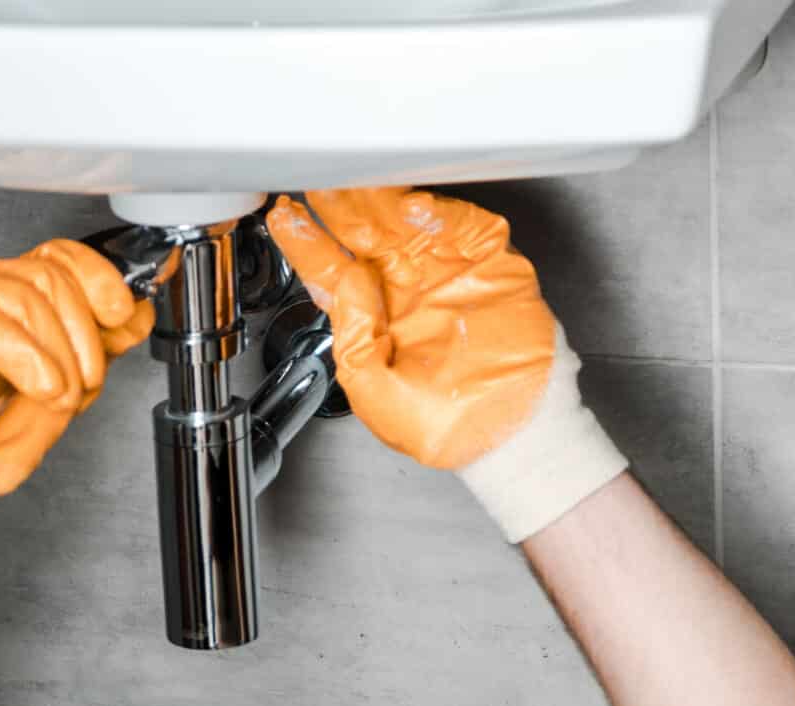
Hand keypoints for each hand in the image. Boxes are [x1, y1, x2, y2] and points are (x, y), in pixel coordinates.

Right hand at [0, 238, 155, 495]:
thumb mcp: (71, 391)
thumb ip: (103, 349)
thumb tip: (137, 312)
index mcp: (23, 299)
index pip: (61, 256)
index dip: (98, 277)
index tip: (123, 311)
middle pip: (49, 274)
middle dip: (82, 334)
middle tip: (86, 381)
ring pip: (24, 294)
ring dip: (55, 352)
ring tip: (57, 394)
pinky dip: (23, 355)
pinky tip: (39, 384)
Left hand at [264, 188, 626, 541]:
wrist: (510, 433)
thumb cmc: (445, 425)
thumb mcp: (376, 397)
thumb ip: (353, 343)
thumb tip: (344, 285)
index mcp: (374, 318)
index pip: (331, 271)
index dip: (307, 243)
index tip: (284, 219)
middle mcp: (406, 288)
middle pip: (365, 235)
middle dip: (340, 207)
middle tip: (318, 183)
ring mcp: (446, 271)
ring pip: (407, 221)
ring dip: (380, 199)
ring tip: (354, 183)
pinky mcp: (489, 264)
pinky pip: (463, 226)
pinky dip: (438, 214)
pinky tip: (410, 206)